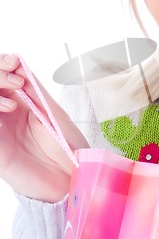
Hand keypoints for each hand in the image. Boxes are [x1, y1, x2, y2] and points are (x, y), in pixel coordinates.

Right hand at [0, 54, 88, 202]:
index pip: (1, 75)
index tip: (15, 62)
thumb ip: (35, 90)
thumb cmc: (67, 145)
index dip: (2, 64)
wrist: (72, 176)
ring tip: (14, 99)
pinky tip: (7, 112)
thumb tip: (19, 64)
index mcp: (20, 101)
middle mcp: (4, 113)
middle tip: (17, 80)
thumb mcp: (53, 111)